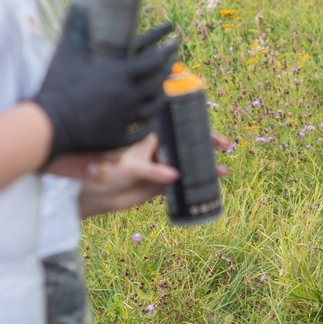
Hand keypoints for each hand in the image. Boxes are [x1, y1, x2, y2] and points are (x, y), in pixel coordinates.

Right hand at [33, 12, 177, 158]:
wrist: (49, 123)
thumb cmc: (58, 85)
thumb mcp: (66, 53)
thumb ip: (73, 28)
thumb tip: (76, 5)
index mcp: (121, 74)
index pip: (154, 60)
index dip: (167, 49)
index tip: (175, 40)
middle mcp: (129, 96)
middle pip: (157, 81)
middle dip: (167, 68)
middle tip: (172, 60)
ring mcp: (126, 118)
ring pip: (154, 106)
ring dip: (161, 95)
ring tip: (163, 88)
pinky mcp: (119, 137)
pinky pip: (141, 132)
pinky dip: (148, 125)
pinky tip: (151, 122)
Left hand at [78, 133, 235, 216]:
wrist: (97, 195)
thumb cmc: (109, 172)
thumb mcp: (131, 167)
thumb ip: (152, 171)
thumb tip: (175, 175)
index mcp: (152, 137)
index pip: (179, 128)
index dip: (198, 128)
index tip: (211, 131)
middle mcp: (159, 149)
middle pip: (188, 144)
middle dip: (207, 145)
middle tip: (225, 147)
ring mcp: (162, 166)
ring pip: (188, 164)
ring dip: (205, 167)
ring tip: (223, 172)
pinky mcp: (161, 185)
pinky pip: (183, 184)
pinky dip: (196, 185)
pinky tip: (210, 187)